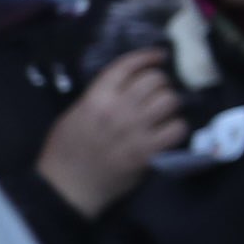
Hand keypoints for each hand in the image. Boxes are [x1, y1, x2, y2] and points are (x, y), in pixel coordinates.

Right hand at [34, 49, 184, 217]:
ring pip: (170, 100)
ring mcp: (135, 131)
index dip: (147, 57)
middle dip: (161, 82)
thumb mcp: (74, 114)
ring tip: (165, 110)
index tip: (159, 56)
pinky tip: (170, 130)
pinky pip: (177, 129)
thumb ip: (99, 96)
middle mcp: (118, 110)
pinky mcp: (148, 152)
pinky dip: (178, 126)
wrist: (68, 187)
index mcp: (96, 98)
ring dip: (171, 103)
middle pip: (154, 80)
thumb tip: (127, 83)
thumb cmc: (65, 150)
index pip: (127, 66)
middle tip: (158, 90)